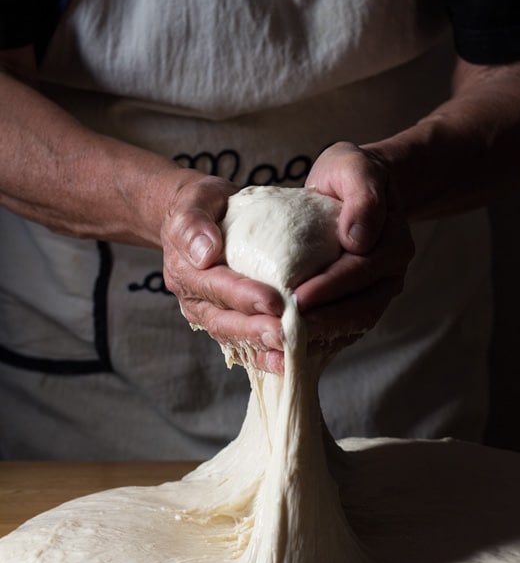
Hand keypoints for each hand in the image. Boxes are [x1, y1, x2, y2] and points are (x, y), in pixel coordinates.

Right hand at [161, 173, 284, 369]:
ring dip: (262, 350)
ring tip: (290, 355)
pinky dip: (265, 356)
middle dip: (256, 331)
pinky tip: (289, 361)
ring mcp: (212, 315)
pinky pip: (246, 345)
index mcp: (186, 271)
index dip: (244, 296)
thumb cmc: (202, 206)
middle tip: (286, 335)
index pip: (216, 287)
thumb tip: (204, 252)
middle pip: (225, 322)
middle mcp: (197, 300)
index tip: (273, 301)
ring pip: (235, 339)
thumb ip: (194, 222)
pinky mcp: (229, 322)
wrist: (200, 219)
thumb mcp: (195, 200)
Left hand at [297, 141, 413, 355]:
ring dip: (322, 336)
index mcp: (393, 244)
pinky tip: (295, 346)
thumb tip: (356, 239)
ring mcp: (378, 293)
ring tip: (288, 342)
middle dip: (323, 320)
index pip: (360, 271)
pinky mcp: (362, 304)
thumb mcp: (354, 167)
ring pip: (354, 324)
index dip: (330, 287)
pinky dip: (323, 340)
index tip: (298, 297)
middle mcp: (391, 274)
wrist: (358, 189)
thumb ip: (362, 195)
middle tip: (287, 329)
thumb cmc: (349, 176)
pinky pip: (345, 329)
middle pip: (360, 307)